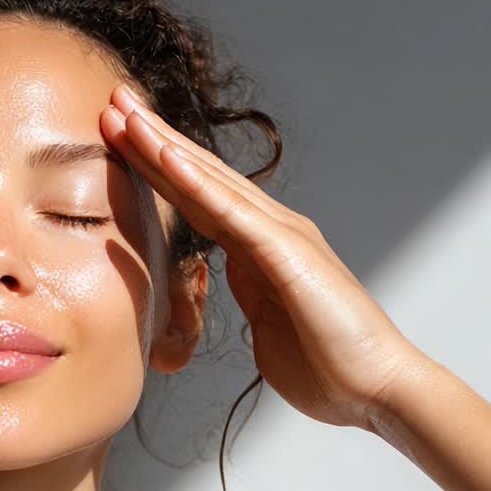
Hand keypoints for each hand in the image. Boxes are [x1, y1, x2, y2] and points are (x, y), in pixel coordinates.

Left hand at [100, 84, 423, 430]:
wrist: (376, 391)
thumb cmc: (327, 364)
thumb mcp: (267, 323)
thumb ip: (248, 292)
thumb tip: (228, 276)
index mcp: (258, 247)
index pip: (196, 197)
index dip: (156, 166)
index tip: (118, 137)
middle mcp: (270, 229)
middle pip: (199, 175)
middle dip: (153, 138)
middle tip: (113, 99)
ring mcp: (281, 235)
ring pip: (211, 181)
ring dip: (165, 146)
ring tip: (127, 113)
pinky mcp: (289, 253)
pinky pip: (233, 213)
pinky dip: (198, 183)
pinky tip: (167, 157)